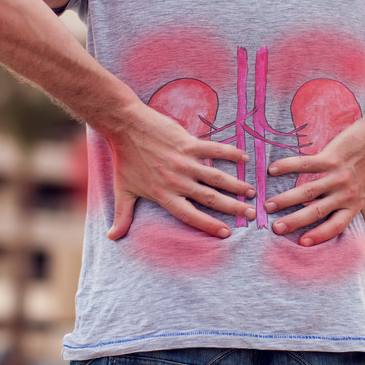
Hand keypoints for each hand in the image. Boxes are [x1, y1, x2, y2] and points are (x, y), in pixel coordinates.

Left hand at [105, 105, 256, 239]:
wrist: (125, 127)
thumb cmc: (124, 159)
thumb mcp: (122, 190)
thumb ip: (122, 216)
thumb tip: (112, 238)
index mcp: (164, 195)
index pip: (190, 215)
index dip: (209, 225)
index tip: (227, 233)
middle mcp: (177, 181)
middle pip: (211, 198)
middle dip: (233, 208)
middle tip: (252, 214)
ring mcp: (184, 162)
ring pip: (217, 177)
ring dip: (237, 185)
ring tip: (252, 192)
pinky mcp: (189, 143)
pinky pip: (215, 150)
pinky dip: (231, 154)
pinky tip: (245, 159)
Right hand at [264, 123, 364, 248]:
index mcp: (352, 205)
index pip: (335, 226)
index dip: (320, 235)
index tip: (301, 243)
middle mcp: (344, 193)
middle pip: (317, 211)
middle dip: (295, 221)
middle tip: (275, 228)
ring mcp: (337, 175)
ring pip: (308, 191)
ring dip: (286, 198)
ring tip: (268, 205)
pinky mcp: (330, 158)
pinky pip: (306, 164)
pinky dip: (288, 166)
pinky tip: (272, 170)